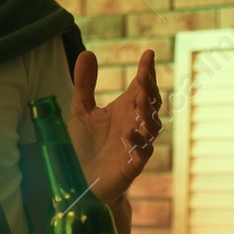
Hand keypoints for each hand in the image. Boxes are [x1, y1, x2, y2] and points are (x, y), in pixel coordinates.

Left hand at [67, 49, 160, 206]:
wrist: (83, 180)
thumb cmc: (86, 145)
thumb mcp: (81, 111)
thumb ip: (85, 84)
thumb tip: (87, 52)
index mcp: (124, 109)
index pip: (140, 87)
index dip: (147, 71)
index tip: (148, 53)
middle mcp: (134, 124)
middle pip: (149, 103)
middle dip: (149, 89)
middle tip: (144, 75)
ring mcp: (135, 144)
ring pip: (152, 126)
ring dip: (148, 113)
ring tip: (140, 100)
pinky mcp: (131, 165)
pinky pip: (142, 153)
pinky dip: (139, 143)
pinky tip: (129, 133)